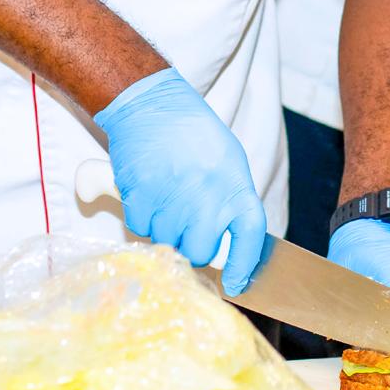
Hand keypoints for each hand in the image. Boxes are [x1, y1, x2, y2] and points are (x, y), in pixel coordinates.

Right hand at [93, 68, 267, 295]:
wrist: (153, 106)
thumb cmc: (195, 134)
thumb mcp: (228, 161)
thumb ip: (231, 201)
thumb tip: (228, 244)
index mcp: (235, 183)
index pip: (249, 236)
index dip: (244, 265)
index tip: (237, 283)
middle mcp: (208, 193)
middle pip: (201, 251)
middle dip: (193, 248)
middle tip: (187, 230)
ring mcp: (173, 196)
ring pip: (168, 243)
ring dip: (165, 231)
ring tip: (168, 202)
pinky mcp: (140, 194)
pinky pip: (140, 228)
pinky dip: (142, 219)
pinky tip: (148, 195)